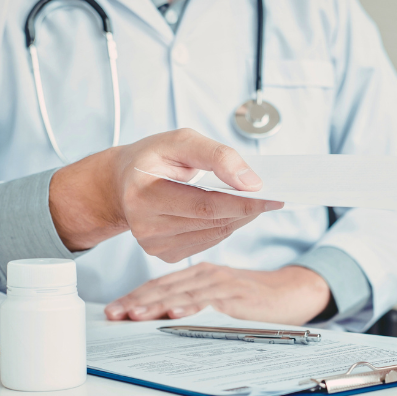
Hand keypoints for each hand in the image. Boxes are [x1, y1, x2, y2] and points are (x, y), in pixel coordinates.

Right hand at [49, 129, 282, 260]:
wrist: (123, 182)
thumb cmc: (155, 157)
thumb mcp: (182, 140)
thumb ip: (218, 156)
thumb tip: (252, 183)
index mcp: (142, 193)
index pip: (204, 204)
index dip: (242, 201)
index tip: (273, 195)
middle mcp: (144, 225)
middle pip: (213, 221)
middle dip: (247, 209)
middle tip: (272, 197)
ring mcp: (153, 245)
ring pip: (215, 234)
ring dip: (239, 218)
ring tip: (250, 200)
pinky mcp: (164, 255)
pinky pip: (208, 242)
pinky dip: (225, 226)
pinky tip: (228, 212)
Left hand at [104, 263, 331, 324]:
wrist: (291, 292)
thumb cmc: (252, 299)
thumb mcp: (220, 296)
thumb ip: (195, 302)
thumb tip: (160, 322)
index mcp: (199, 274)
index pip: (160, 285)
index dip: (135, 297)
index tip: (112, 311)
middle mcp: (207, 274)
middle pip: (165, 288)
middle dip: (136, 302)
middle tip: (113, 315)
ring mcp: (222, 283)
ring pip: (182, 293)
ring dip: (156, 305)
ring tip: (134, 316)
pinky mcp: (237, 295)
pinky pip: (210, 301)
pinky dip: (191, 306)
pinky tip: (174, 313)